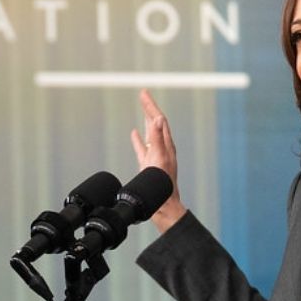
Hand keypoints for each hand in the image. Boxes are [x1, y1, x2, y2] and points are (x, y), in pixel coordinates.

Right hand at [129, 89, 186, 232]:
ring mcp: (155, 157)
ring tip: (142, 110)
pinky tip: (134, 134)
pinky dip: (138, 139)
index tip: (143, 93)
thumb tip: (157, 119)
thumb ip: (157, 139)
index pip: (159, 120)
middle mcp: (162, 149)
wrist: (163, 206)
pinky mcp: (148, 166)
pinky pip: (142, 147)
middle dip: (149, 108)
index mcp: (166, 145)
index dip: (151, 106)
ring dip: (146, 120)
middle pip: (156, 123)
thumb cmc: (162, 185)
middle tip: (143, 95)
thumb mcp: (159, 159)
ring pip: (150, 134)